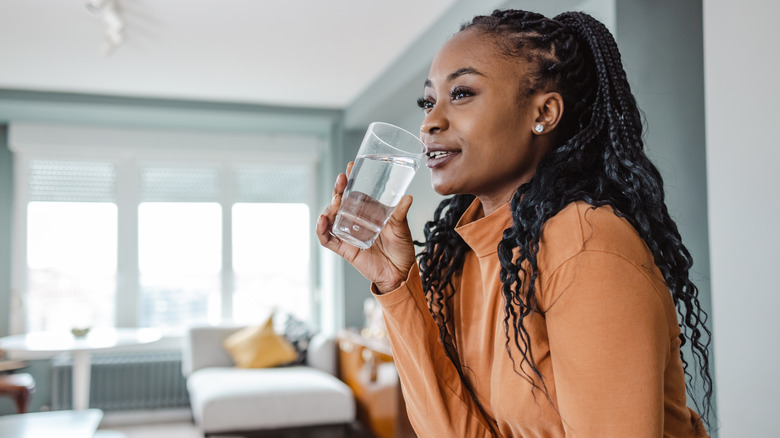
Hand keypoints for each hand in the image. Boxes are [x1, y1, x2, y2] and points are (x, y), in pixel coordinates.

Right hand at [316, 162, 416, 292]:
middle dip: (338, 190)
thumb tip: (407, 197)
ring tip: (336, 200)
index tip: (350, 167)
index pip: (355, 193)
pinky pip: (327, 239)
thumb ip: (400, 213)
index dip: (350, 180)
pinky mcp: (344, 248)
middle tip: (341, 180)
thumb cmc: (402, 249)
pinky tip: (322, 220)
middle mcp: (355, 221)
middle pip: (340, 202)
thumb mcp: (401, 228)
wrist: (400, 273)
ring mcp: (348, 234)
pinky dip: (321, 230)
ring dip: (330, 207)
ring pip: (331, 218)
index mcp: (368, 212)